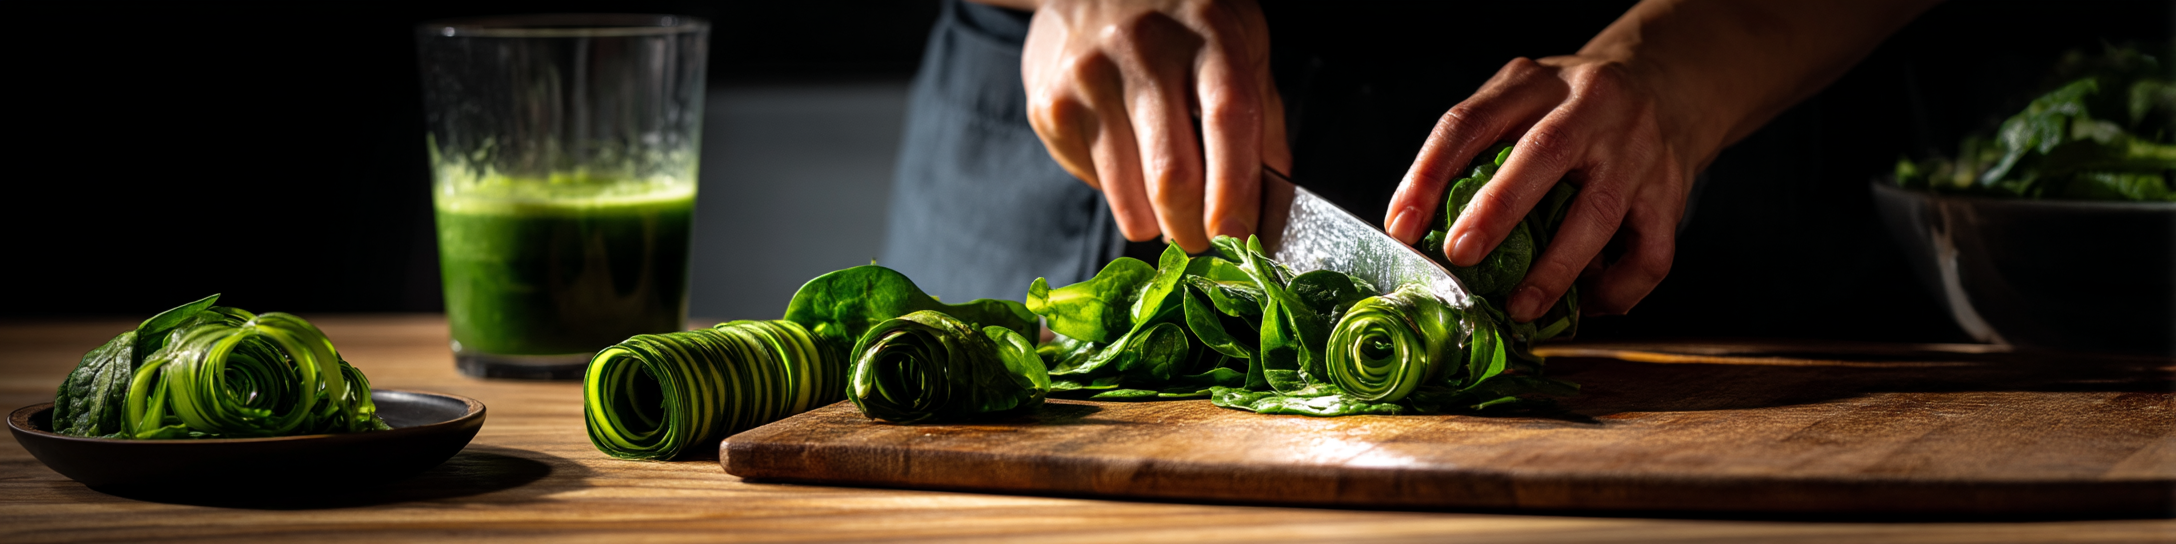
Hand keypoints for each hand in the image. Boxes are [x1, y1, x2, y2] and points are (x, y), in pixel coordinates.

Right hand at [1019, 0, 1290, 253]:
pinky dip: (1118, 193)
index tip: (1241, 237)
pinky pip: (1092, 182)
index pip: (1227, 119)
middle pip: (1172, 173)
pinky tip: (1126, 158)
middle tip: (1207, 241)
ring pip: (1127, 194)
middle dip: (1195, 230)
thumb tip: (1275, 202)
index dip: (1236, 188)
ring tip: (1168, 212)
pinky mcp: (1049, 107)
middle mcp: (1143, 51)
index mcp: (1207, 34)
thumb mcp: (1239, 42)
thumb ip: (1261, 117)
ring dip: (1156, 223)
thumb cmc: (1182, 18)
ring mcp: (1088, 79)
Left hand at [1383, 55, 1698, 322]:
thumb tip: (1422, 229)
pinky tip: (1586, 304)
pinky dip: (1616, 289)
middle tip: (1460, 254)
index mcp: (1536, 82)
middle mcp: (1592, 106)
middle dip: (1497, 210)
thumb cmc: (1572, 108)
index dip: (1429, 173)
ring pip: (1600, 213)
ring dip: (1556, 268)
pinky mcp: (1671, 192)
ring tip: (1519, 307)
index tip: (1402, 224)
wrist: (1669, 84)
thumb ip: (1480, 147)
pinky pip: (1650, 253)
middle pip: (1543, 154)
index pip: (1471, 120)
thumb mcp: (1522, 99)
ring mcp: (1638, 149)